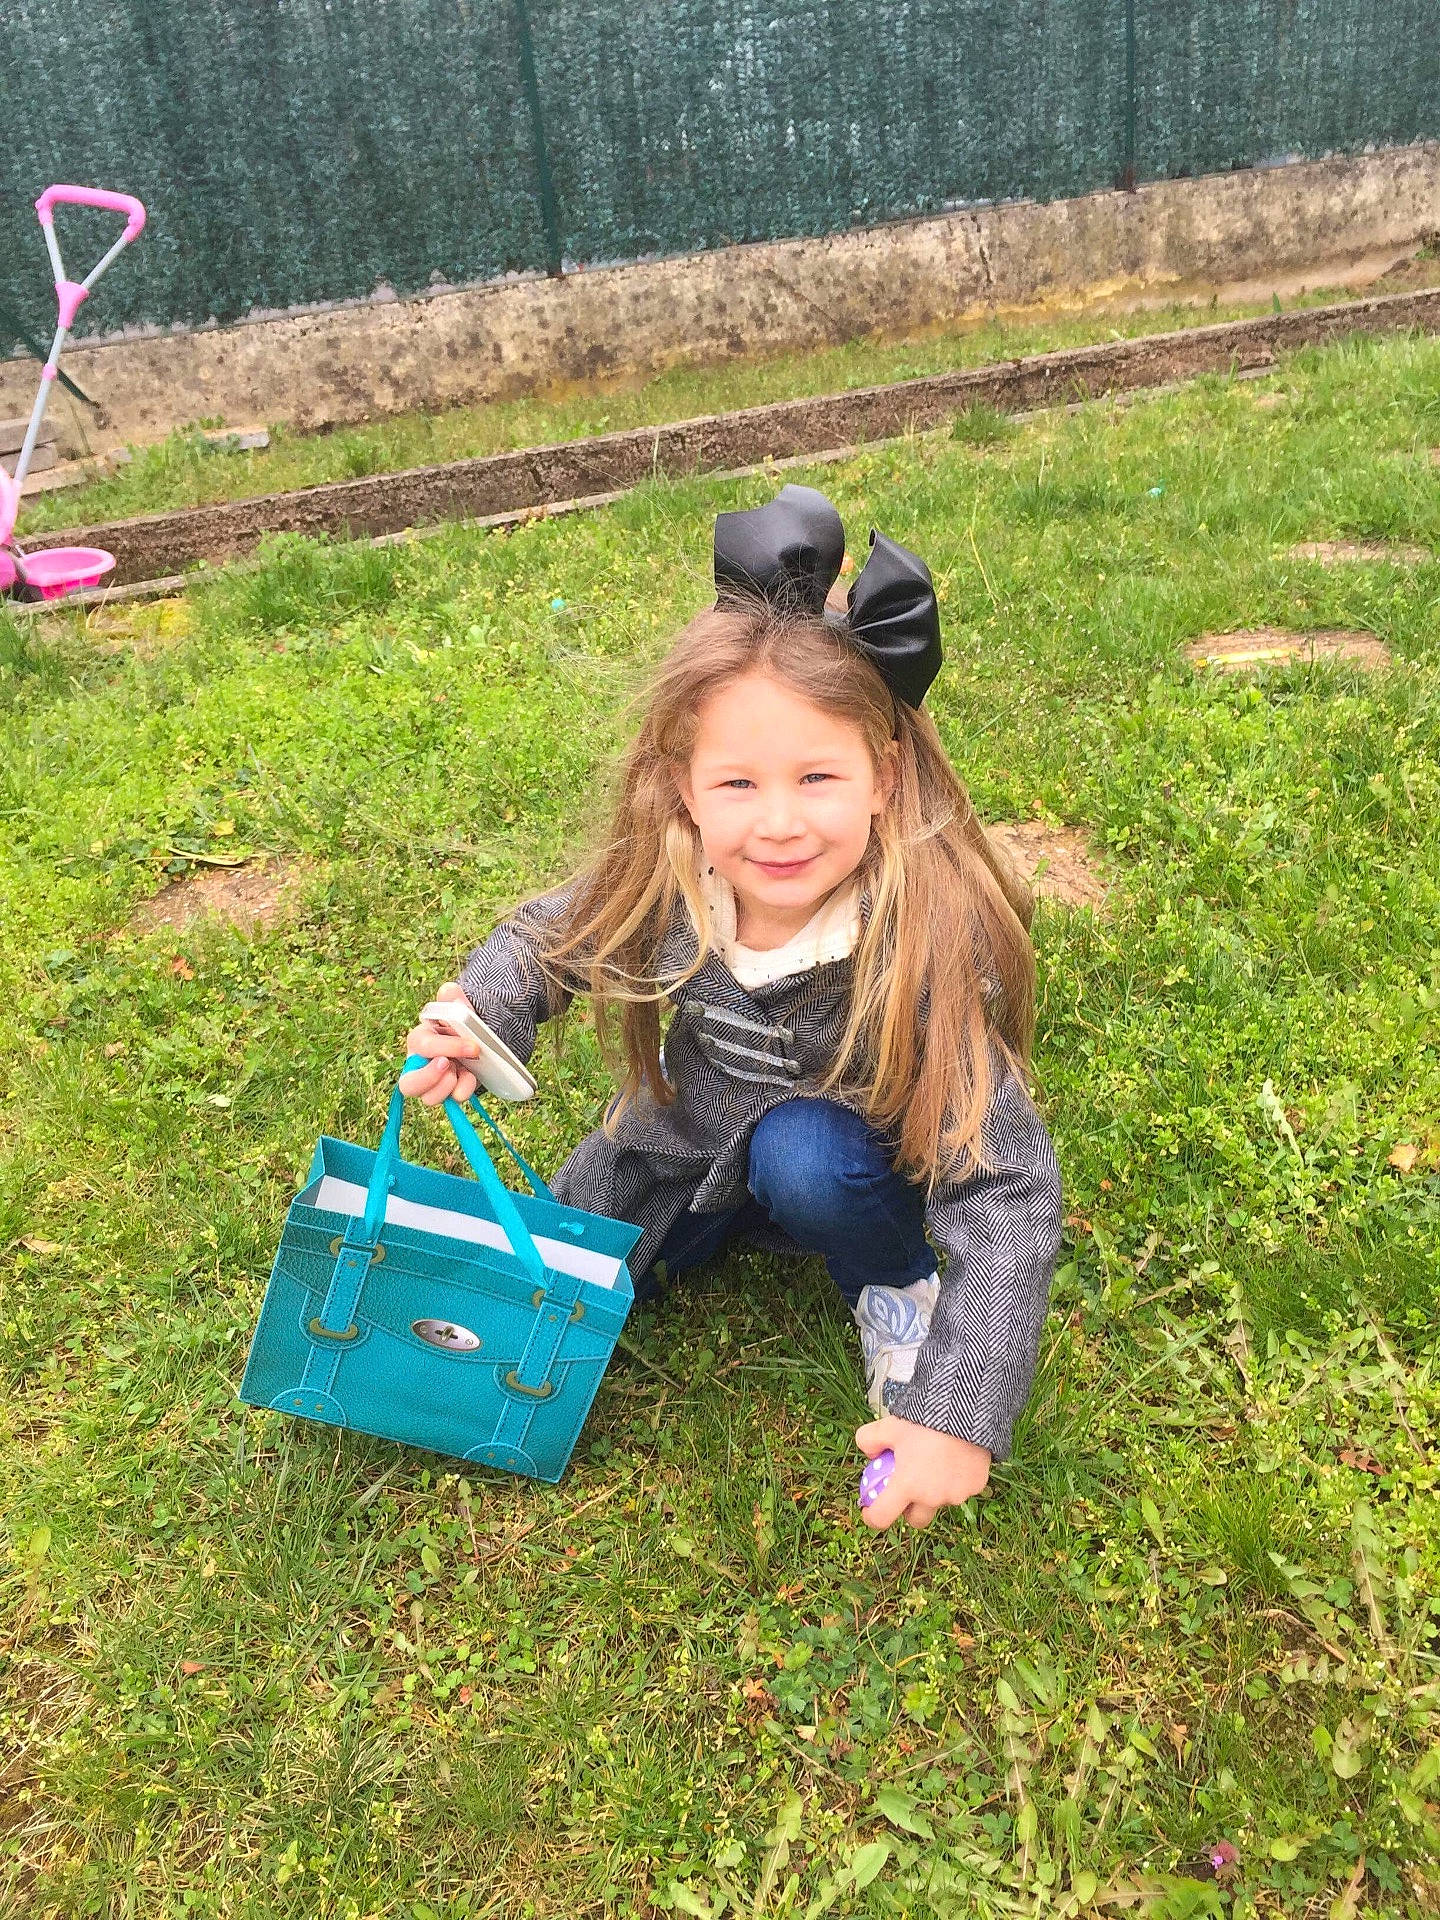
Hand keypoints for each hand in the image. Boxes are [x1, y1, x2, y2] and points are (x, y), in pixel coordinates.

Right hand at [399, 982, 479, 1105]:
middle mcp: (419, 1066)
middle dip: (428, 1079)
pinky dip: (463, 1090)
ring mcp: (432, 1083)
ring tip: (463, 1071)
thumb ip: (453, 1000)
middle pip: (408, 1085)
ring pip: (428, 1098)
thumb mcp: (460, 1010)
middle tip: (450, 1068)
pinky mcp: (446, 1093)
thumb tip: (449, 991)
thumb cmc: (461, 1025)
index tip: (472, 1047)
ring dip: (449, 1086)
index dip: (446, 1047)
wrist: (478, 1039)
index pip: (422, 1046)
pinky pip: (450, 1101)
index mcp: (419, 1040)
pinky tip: (471, 1077)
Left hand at [855, 1415, 990, 1530]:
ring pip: (940, 1500)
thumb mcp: (888, 1426)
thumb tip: (871, 1453)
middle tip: (907, 1489)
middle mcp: (931, 1497)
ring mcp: (956, 1494)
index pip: (881, 1517)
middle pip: (916, 1519)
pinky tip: (955, 1458)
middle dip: (909, 1509)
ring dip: (935, 1490)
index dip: (872, 1517)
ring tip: (935, 1462)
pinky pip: (962, 1488)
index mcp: (906, 1486)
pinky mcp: (975, 1486)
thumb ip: (869, 1440)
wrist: (966, 1410)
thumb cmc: (926, 1420)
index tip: (869, 1510)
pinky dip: (956, 1479)